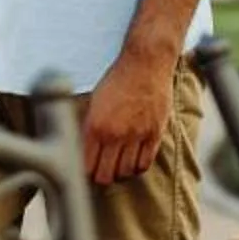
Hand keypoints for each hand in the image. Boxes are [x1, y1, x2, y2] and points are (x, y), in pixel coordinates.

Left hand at [83, 50, 171, 185]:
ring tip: (118, 165)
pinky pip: (144, 163)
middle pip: (105, 176)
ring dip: (120, 172)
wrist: (146, 62)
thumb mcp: (95, 102)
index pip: (85, 167)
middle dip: (102, 177)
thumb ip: (90, 128)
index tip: (87, 171)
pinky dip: (137, 166)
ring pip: (125, 172)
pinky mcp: (154, 133)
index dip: (84, 173)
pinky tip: (134, 159)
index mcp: (95, 125)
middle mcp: (114, 133)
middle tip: (103, 172)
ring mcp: (136, 135)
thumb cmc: (117, 79)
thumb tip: (84, 151)